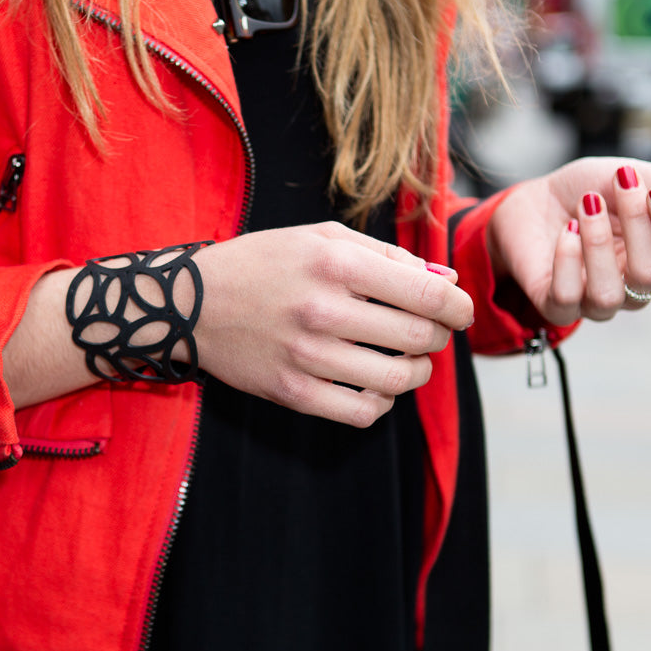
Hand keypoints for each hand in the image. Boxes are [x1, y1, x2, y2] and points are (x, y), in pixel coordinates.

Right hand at [193, 222, 473, 426]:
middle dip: (440, 335)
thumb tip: (445, 281)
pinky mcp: (292, 393)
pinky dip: (383, 401)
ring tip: (409, 359)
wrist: (192, 304)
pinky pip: (362, 412)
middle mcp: (323, 310)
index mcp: (335, 264)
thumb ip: (386, 256)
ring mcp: (306, 356)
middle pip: (419, 336)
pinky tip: (376, 384)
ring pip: (397, 378)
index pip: (427, 292)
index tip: (459, 309)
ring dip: (417, 370)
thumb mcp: (320, 238)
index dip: (458, 305)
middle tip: (432, 330)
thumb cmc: (263, 263)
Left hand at [488, 157, 650, 324]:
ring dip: (597, 242)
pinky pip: (567, 298)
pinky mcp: (556, 306)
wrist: (534, 197)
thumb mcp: (634, 177)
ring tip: (586, 205)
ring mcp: (594, 302)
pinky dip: (567, 259)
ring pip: (607, 294)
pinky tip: (566, 230)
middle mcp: (633, 289)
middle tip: (619, 183)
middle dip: (637, 223)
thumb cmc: (589, 190)